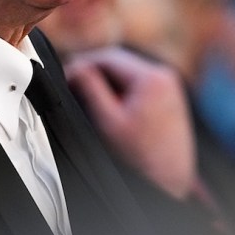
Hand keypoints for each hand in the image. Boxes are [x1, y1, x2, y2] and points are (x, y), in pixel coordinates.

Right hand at [65, 47, 198, 200]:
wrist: (169, 177)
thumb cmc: (141, 155)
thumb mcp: (108, 120)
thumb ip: (90, 88)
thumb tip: (75, 65)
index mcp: (152, 77)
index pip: (108, 57)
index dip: (82, 63)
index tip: (66, 74)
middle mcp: (165, 74)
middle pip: (119, 61)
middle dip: (94, 71)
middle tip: (72, 83)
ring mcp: (169, 84)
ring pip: (128, 71)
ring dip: (107, 80)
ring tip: (88, 95)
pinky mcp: (169, 94)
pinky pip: (139, 82)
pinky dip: (121, 88)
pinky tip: (109, 103)